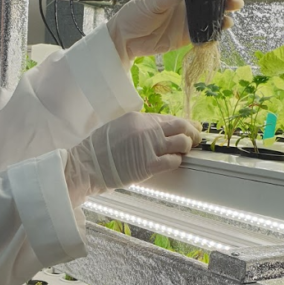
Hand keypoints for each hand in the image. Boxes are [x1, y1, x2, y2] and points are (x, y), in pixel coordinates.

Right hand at [65, 112, 200, 205]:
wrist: (87, 165)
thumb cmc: (97, 150)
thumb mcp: (117, 128)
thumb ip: (137, 128)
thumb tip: (155, 131)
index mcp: (137, 118)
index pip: (167, 118)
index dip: (182, 123)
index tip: (190, 128)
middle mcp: (146, 129)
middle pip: (180, 126)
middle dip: (193, 132)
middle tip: (196, 138)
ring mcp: (148, 147)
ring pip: (182, 142)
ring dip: (187, 147)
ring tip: (185, 152)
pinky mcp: (148, 165)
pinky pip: (173, 160)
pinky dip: (177, 161)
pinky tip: (174, 162)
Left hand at [107, 0, 244, 65]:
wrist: (125, 38)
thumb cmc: (136, 14)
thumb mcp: (152, 2)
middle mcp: (188, 4)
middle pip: (213, 0)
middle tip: (237, 2)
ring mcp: (188, 21)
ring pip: (211, 17)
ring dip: (223, 16)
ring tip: (231, 18)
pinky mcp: (186, 37)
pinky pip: (204, 34)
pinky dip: (214, 33)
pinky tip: (221, 31)